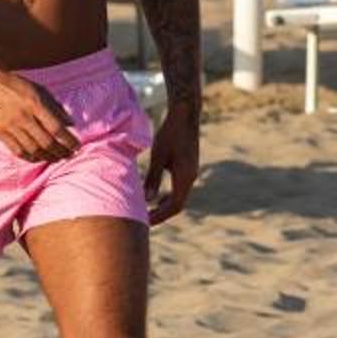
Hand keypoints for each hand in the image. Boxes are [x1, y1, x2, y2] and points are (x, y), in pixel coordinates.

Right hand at [0, 71, 78, 161]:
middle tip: (69, 155)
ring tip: (56, 158)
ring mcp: (10, 126)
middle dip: (61, 152)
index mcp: (34, 104)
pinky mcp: (0, 132)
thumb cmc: (17, 85)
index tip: (77, 146)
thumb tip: (71, 123)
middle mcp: (23, 117)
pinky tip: (39, 157)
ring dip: (48, 157)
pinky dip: (31, 157)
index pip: (56, 128)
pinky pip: (17, 151)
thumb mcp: (39, 89)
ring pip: (33, 149)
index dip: (68, 140)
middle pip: (46, 142)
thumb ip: (55, 106)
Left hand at [146, 101, 200, 224]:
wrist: (186, 115)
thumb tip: (147, 200)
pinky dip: (168, 195)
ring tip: (149, 211)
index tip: (145, 222)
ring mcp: (191, 172)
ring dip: (165, 205)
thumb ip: (153, 178)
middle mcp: (191, 177)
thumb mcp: (158, 156)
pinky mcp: (189, 166)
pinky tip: (157, 195)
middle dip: (161, 213)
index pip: (174, 206)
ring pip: (179, 196)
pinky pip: (180, 188)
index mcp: (185, 177)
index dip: (160, 216)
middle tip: (144, 221)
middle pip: (178, 204)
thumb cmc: (170, 133)